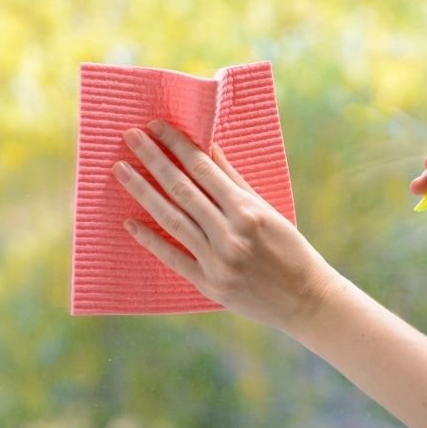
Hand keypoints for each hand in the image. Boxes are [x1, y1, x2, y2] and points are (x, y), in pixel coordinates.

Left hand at [111, 120, 336, 330]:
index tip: (156, 126)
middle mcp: (231, 234)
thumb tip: (210, 149)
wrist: (305, 301)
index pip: (204, 169)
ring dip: (143, 192)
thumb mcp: (269, 211)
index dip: (177, 145)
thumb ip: (236, 182)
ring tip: (121, 170)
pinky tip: (129, 222)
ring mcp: (217, 261)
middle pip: (182, 190)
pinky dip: (150, 240)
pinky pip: (173, 258)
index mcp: (248, 211)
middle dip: (153, 160)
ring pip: (172, 220)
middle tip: (129, 136)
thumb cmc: (291, 250)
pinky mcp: (209, 284)